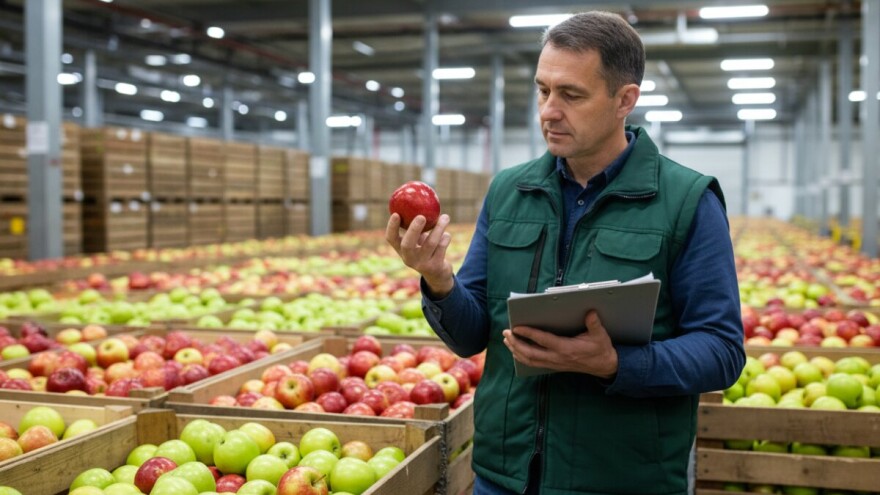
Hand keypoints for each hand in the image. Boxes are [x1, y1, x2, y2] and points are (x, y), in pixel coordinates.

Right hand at [386, 212, 453, 296]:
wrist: (437, 274)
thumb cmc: (426, 249)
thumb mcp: (418, 239)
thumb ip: (416, 226)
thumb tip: (418, 201)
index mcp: (401, 250)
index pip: (391, 239)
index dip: (391, 227)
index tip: (396, 213)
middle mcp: (409, 258)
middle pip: (408, 245)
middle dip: (414, 229)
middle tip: (421, 216)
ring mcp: (422, 264)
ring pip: (431, 243)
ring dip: (439, 228)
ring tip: (445, 217)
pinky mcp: (435, 266)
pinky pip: (442, 247)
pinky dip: (445, 237)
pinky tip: (446, 234)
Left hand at [502, 311, 618, 378]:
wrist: (604, 366)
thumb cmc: (600, 348)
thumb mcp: (600, 335)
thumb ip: (594, 324)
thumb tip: (591, 312)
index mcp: (566, 348)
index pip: (543, 340)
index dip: (529, 334)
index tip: (516, 327)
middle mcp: (557, 358)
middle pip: (530, 353)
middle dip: (516, 343)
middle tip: (506, 333)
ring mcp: (554, 364)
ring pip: (529, 360)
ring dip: (516, 350)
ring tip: (507, 340)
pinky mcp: (554, 366)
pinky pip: (534, 363)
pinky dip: (522, 357)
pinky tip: (516, 350)